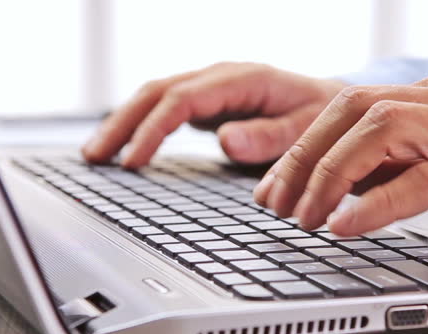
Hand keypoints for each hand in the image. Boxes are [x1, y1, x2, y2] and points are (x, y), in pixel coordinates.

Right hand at [81, 62, 345, 168]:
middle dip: (122, 123)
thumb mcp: (305, 128)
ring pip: (154, 97)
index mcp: (241, 79)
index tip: (133, 161)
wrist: (333, 104)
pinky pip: (164, 109)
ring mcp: (210, 88)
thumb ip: (268, 136)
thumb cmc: (323, 117)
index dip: (154, 130)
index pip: (182, 100)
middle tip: (94, 157)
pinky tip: (122, 148)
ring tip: (94, 156)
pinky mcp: (207, 102)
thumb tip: (224, 141)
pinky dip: (139, 126)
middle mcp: (219, 77)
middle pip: (157, 92)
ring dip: (123, 124)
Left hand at [253, 73, 427, 248]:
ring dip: (329, 176)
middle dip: (302, 159)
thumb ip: (401, 165)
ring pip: (380, 133)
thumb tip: (342, 191)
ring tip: (302, 218)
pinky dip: (378, 202)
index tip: (272, 188)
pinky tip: (347, 226)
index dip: (300, 146)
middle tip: (275, 206)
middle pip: (352, 112)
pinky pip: (424, 179)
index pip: (348, 107)